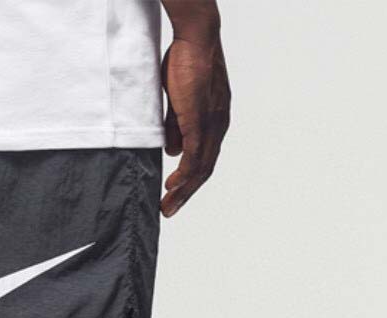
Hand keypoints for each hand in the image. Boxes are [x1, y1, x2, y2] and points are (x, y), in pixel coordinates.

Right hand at [161, 35, 230, 216]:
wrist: (196, 39)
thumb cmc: (187, 62)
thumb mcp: (179, 101)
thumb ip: (175, 127)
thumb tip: (172, 151)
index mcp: (214, 121)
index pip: (203, 158)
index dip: (189, 179)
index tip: (173, 193)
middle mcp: (218, 125)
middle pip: (204, 169)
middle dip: (186, 193)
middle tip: (169, 210)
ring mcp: (211, 124)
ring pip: (200, 166)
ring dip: (184, 190)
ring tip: (168, 205)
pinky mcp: (201, 119)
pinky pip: (195, 154)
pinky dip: (185, 173)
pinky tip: (173, 185)